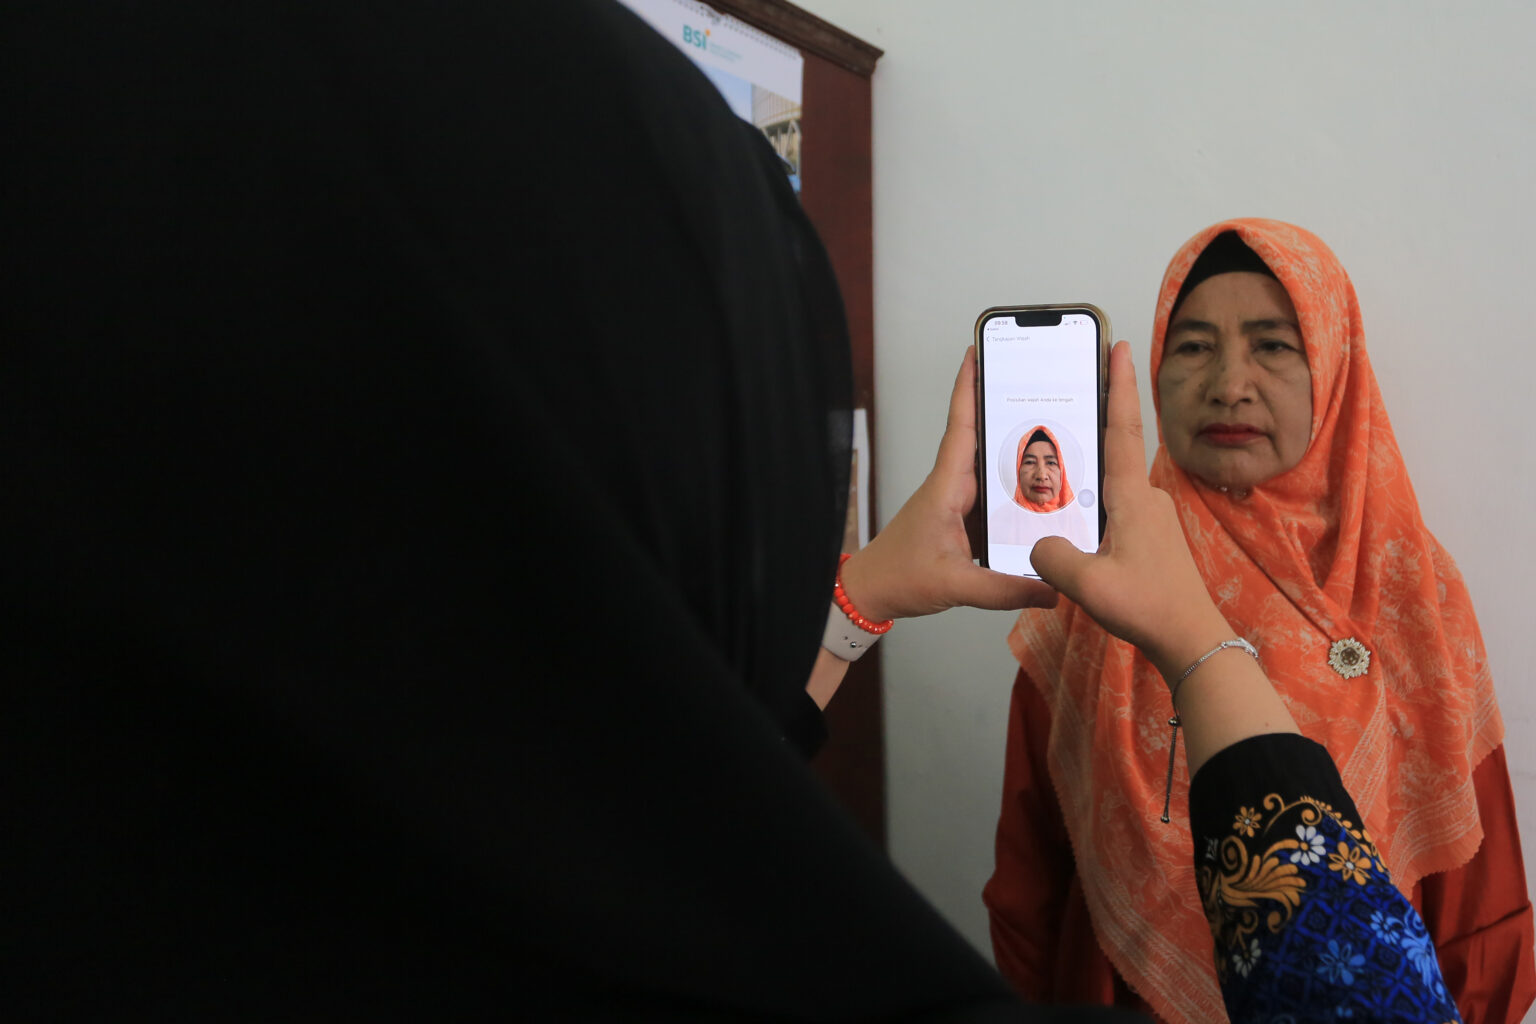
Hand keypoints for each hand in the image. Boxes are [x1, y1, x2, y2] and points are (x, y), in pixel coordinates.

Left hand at [839, 346, 1057, 620]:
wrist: (871, 593)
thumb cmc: (899, 577)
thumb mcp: (955, 586)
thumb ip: (1004, 588)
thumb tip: (1051, 588)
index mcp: (946, 488)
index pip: (961, 428)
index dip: (969, 389)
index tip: (978, 353)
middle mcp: (952, 487)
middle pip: (983, 439)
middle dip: (1007, 410)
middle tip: (1040, 385)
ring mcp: (956, 502)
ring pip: (991, 468)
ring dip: (1015, 450)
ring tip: (1054, 429)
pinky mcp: (961, 518)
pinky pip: (993, 495)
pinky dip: (1014, 487)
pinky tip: (1041, 488)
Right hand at [1029, 342, 1231, 681]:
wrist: (1191, 640)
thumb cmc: (1148, 607)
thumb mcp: (1087, 584)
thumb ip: (1052, 556)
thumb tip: (1039, 542)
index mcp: (1131, 496)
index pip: (1124, 428)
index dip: (1119, 385)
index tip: (1119, 346)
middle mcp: (1144, 499)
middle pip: (1110, 453)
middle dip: (1087, 432)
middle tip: (1059, 410)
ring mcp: (1149, 519)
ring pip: (1107, 489)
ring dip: (1083, 482)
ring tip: (1047, 481)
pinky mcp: (1149, 540)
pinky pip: (1111, 512)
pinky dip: (1090, 511)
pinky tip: (1069, 529)